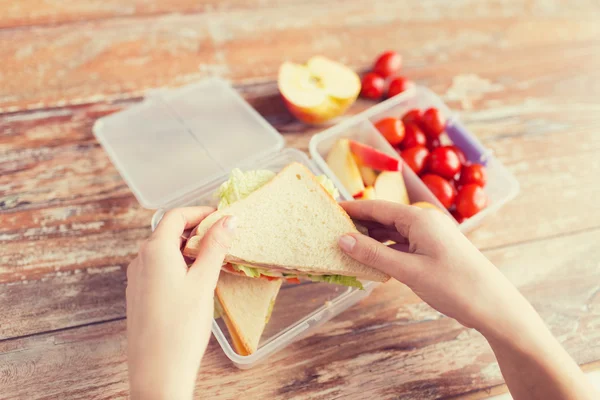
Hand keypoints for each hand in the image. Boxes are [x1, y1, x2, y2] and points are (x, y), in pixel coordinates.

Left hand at [126, 207, 235, 399]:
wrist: (157, 371)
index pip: (175, 215)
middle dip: (195, 229)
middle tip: (222, 238)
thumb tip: (229, 220)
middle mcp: (140, 259)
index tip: (222, 217)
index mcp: (155, 250)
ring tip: (212, 259)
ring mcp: (137, 277)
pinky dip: (178, 264)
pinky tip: (195, 280)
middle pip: (168, 231)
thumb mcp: (203, 282)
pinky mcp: (139, 294)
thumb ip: (215, 247)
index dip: (200, 212)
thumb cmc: (181, 327)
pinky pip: (158, 268)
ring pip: (163, 250)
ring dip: (187, 248)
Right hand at [337, 200, 526, 336]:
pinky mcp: (433, 250)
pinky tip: (371, 260)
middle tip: (331, 232)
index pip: (377, 208)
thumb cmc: (455, 285)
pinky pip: (402, 245)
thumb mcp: (409, 271)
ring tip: (346, 246)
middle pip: (384, 218)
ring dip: (371, 239)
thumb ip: (374, 254)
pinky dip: (385, 251)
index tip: (329, 210)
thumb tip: (342, 239)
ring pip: (392, 233)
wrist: (493, 305)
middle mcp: (424, 222)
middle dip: (358, 224)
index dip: (352, 208)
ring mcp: (430, 236)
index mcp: (419, 219)